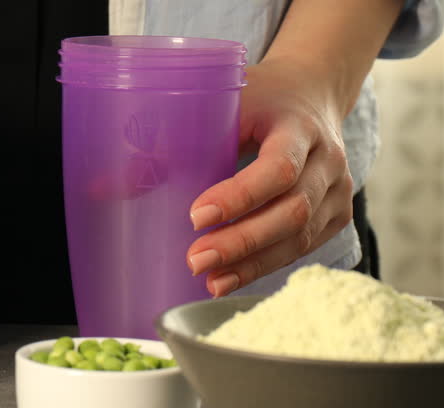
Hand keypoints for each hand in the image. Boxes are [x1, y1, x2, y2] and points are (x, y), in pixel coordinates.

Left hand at [185, 57, 353, 296]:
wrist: (312, 91)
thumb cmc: (260, 98)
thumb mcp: (221, 102)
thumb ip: (172, 141)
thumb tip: (106, 187)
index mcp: (299, 125)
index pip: (278, 167)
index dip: (240, 196)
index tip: (196, 217)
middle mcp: (327, 159)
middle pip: (292, 210)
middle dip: (242, 241)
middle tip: (195, 260)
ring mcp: (337, 189)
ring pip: (300, 237)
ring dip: (252, 263)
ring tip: (210, 280)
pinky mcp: (336, 213)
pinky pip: (304, 247)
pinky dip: (266, 265)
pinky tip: (231, 277)